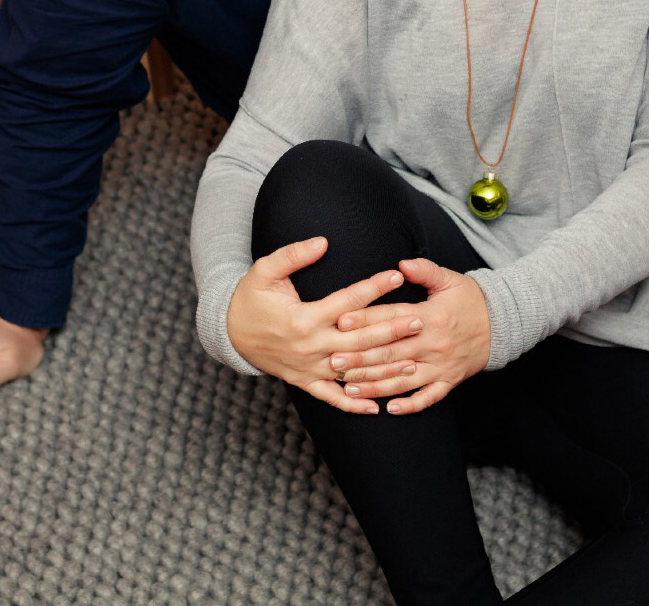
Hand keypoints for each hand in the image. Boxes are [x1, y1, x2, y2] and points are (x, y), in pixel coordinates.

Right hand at [227, 236, 421, 414]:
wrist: (229, 332)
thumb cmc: (250, 297)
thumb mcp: (265, 270)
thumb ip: (293, 255)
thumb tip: (323, 242)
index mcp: (304, 317)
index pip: (347, 301)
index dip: (373, 287)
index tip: (396, 276)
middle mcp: (311, 345)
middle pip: (359, 338)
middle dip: (391, 329)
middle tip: (419, 319)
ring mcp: (309, 367)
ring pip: (352, 370)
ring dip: (383, 367)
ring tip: (412, 361)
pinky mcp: (304, 381)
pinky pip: (332, 398)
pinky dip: (353, 405)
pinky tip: (377, 407)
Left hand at [329, 258, 490, 414]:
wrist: (503, 324)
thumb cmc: (470, 299)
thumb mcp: (449, 279)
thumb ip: (424, 271)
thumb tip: (401, 265)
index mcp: (430, 316)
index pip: (391, 319)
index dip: (365, 320)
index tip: (340, 321)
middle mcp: (433, 343)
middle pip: (391, 353)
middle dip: (360, 358)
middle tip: (333, 361)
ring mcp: (440, 365)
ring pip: (403, 379)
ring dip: (375, 385)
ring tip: (348, 388)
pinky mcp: (448, 381)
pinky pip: (428, 398)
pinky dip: (409, 405)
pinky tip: (388, 409)